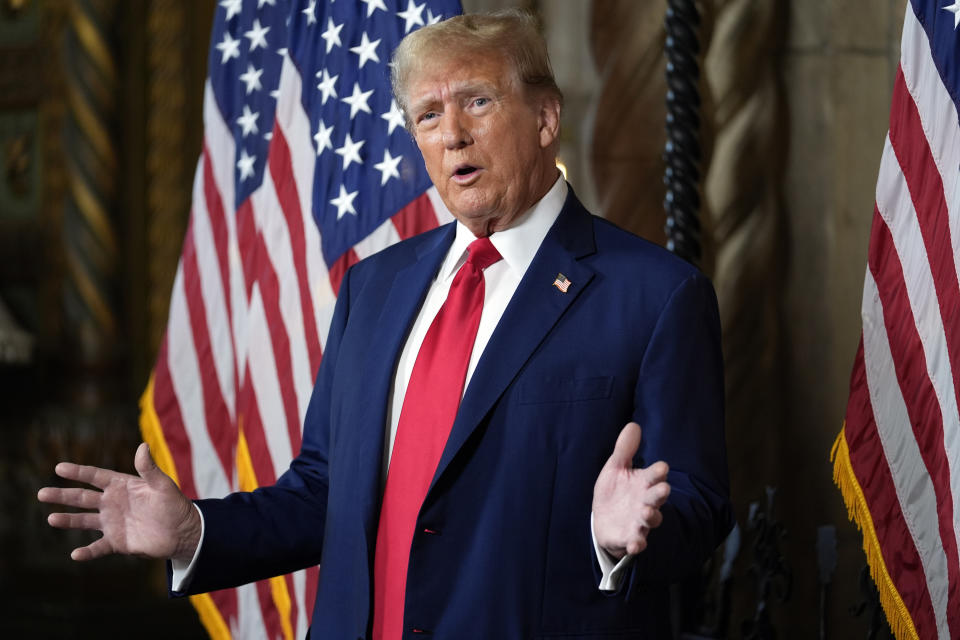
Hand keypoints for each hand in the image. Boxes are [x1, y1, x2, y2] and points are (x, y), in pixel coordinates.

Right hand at [37, 442, 200, 562]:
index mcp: (121, 486)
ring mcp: (112, 523)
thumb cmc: (174, 504)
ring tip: (51, 519)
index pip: (95, 476)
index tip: (59, 467)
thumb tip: (142, 446)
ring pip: (84, 520)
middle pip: (82, 498)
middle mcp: (112, 503)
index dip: (78, 472)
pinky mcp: (117, 542)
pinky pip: (98, 547)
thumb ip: (149, 468)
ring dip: (67, 520)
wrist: (182, 531)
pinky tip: (75, 554)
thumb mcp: (161, 484)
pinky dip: (87, 552)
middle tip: (41, 493)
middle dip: (62, 495)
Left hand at [592, 422, 670, 558]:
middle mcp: (646, 502)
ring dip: (650, 517)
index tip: (661, 467)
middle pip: (657, 498)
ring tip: (646, 513)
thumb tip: (633, 425)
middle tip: (663, 489)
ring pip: (651, 520)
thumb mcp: (615, 468)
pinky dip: (637, 544)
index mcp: (644, 483)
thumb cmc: (615, 491)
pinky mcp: (630, 537)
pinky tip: (635, 544)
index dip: (658, 472)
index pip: (655, 476)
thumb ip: (624, 449)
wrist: (604, 520)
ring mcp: (639, 521)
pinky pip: (636, 542)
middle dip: (660, 494)